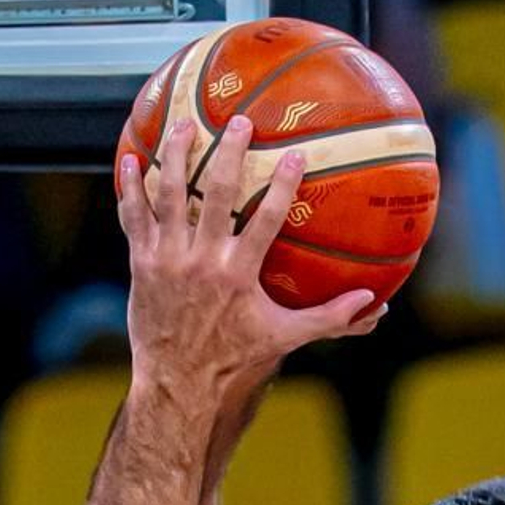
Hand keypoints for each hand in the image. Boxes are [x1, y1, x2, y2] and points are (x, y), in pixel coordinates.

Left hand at [116, 115, 385, 399]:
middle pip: (214, 194)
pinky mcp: (141, 263)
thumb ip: (329, 317)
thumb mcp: (284, 338)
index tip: (295, 153)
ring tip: (184, 124)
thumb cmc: (234, 357)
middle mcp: (202, 260)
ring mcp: (167, 259)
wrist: (177, 382)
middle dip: (228, 153)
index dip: (281, 185)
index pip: (265, 220)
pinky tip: (129, 159)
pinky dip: (129, 188)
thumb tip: (375, 305)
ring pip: (169, 195)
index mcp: (238, 274)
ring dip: (175, 155)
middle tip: (239, 122)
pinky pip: (133, 217)